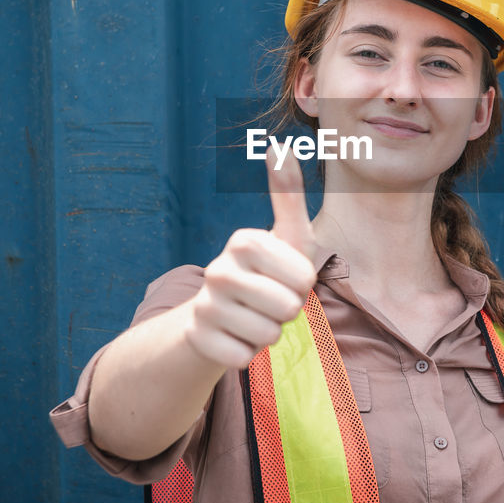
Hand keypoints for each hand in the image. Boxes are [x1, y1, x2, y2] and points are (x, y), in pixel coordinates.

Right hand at [186, 152, 318, 367]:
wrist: (218, 313)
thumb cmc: (267, 271)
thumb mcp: (285, 235)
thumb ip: (288, 193)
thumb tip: (279, 145)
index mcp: (244, 241)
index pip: (304, 278)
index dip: (303, 284)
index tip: (285, 276)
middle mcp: (217, 269)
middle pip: (288, 309)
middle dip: (287, 311)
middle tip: (270, 300)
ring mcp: (204, 306)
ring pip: (268, 336)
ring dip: (268, 333)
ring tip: (254, 316)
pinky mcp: (198, 340)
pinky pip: (245, 357)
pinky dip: (248, 352)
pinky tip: (236, 336)